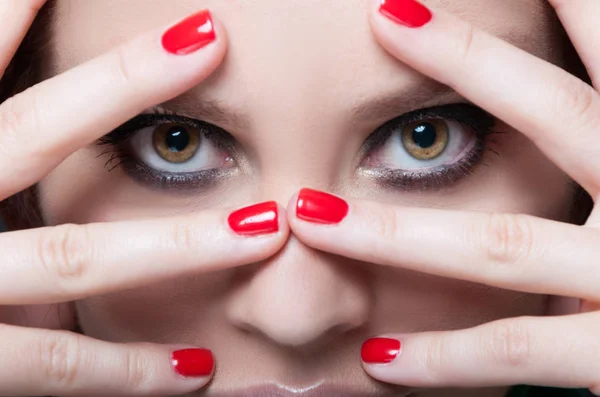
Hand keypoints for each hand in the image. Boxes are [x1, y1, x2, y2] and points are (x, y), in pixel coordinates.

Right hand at [0, 2, 286, 395]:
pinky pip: (58, 368)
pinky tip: (200, 366)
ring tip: (265, 228)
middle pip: (31, 130)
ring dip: (179, 243)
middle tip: (211, 37)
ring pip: (73, 258)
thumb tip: (22, 24)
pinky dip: (131, 370)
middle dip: (121, 82)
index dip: (16, 6)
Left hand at [288, 0, 599, 393]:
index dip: (575, 0)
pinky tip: (378, 357)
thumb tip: (577, 102)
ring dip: (391, 232)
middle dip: (468, 60)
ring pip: (500, 243)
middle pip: (556, 112)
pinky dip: (444, 357)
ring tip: (307, 213)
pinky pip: (515, 351)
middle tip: (385, 15)